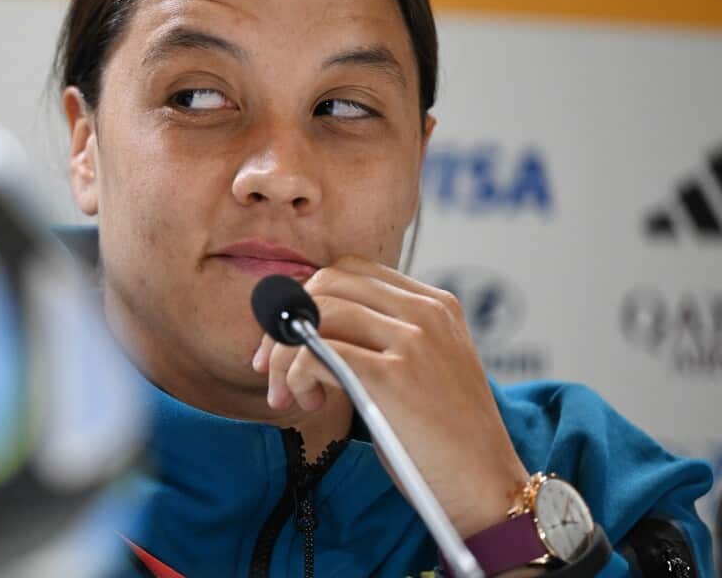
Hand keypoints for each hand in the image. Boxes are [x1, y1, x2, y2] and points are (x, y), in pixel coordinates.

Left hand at [251, 255, 527, 537]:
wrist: (487, 489)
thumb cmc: (447, 440)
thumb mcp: (422, 369)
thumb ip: (379, 339)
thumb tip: (306, 331)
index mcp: (435, 305)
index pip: (350, 271)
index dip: (307, 300)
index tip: (287, 339)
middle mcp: (425, 313)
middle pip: (327, 283)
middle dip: (285, 323)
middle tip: (272, 368)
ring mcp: (412, 341)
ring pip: (315, 315)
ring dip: (285, 355)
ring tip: (292, 394)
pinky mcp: (392, 376)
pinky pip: (316, 352)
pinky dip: (295, 372)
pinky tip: (306, 400)